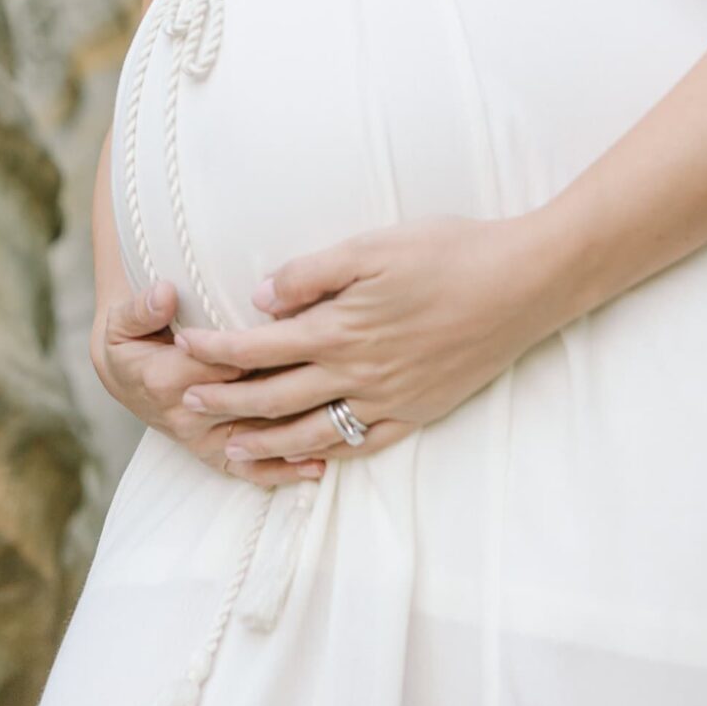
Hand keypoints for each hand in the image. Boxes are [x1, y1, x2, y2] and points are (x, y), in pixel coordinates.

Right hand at [93, 279, 328, 483]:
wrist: (123, 375)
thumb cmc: (130, 339)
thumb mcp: (122, 319)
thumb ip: (141, 306)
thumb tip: (165, 293)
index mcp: (167, 379)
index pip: (225, 364)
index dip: (263, 351)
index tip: (300, 332)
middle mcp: (188, 417)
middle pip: (250, 402)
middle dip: (293, 389)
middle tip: (333, 371)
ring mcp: (203, 441)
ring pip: (258, 438)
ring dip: (298, 433)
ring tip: (343, 424)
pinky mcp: (214, 455)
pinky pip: (250, 471)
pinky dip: (284, 471)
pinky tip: (319, 466)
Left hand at [171, 215, 562, 485]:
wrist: (525, 283)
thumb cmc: (448, 253)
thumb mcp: (372, 247)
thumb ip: (311, 275)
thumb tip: (260, 298)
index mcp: (340, 329)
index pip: (258, 347)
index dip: (215, 350)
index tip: (181, 348)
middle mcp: (358, 373)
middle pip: (275, 397)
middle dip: (225, 401)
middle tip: (185, 404)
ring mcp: (390, 399)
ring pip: (313, 432)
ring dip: (265, 441)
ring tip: (230, 448)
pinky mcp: (420, 411)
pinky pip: (364, 445)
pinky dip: (327, 454)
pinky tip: (308, 458)